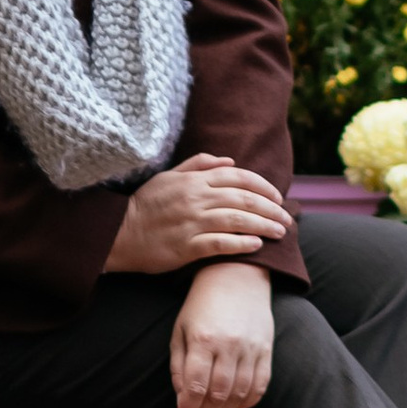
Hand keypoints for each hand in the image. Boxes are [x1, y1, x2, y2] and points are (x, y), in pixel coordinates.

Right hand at [104, 151, 290, 274]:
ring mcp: (191, 222)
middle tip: (287, 219)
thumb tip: (229, 160)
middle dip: (271, 208)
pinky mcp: (186, 246)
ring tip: (280, 233)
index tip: (277, 198)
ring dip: (263, 225)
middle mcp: (195, 198)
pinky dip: (241, 243)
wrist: (120, 233)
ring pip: (237, 220)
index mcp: (193, 180)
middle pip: (244, 199)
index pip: (238, 177)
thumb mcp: (168, 176)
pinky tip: (256, 244)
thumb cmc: (145, 205)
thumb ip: (198, 164)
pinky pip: (220, 243)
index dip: (263, 186)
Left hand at [171, 263, 276, 407]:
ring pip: (239, 395)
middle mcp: (229, 345)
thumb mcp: (181, 330)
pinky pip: (260, 387)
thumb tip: (183, 399)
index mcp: (203, 339)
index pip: (195, 387)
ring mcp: (251, 348)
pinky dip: (246, 403)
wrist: (236, 276)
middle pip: (217, 395)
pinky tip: (232, 405)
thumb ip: (179, 366)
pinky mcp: (266, 350)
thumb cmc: (201, 305)